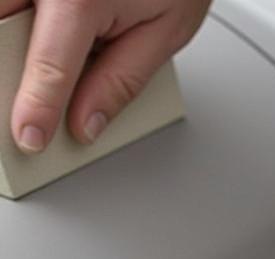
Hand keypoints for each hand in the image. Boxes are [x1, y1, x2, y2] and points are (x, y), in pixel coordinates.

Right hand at [4, 0, 209, 152]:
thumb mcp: (166, 30)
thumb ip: (121, 81)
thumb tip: (86, 123)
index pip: (51, 69)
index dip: (36, 109)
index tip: (27, 137)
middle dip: (4, 65)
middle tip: (15, 98)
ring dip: (5, 31)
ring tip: (19, 69)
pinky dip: (8, 13)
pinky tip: (21, 29)